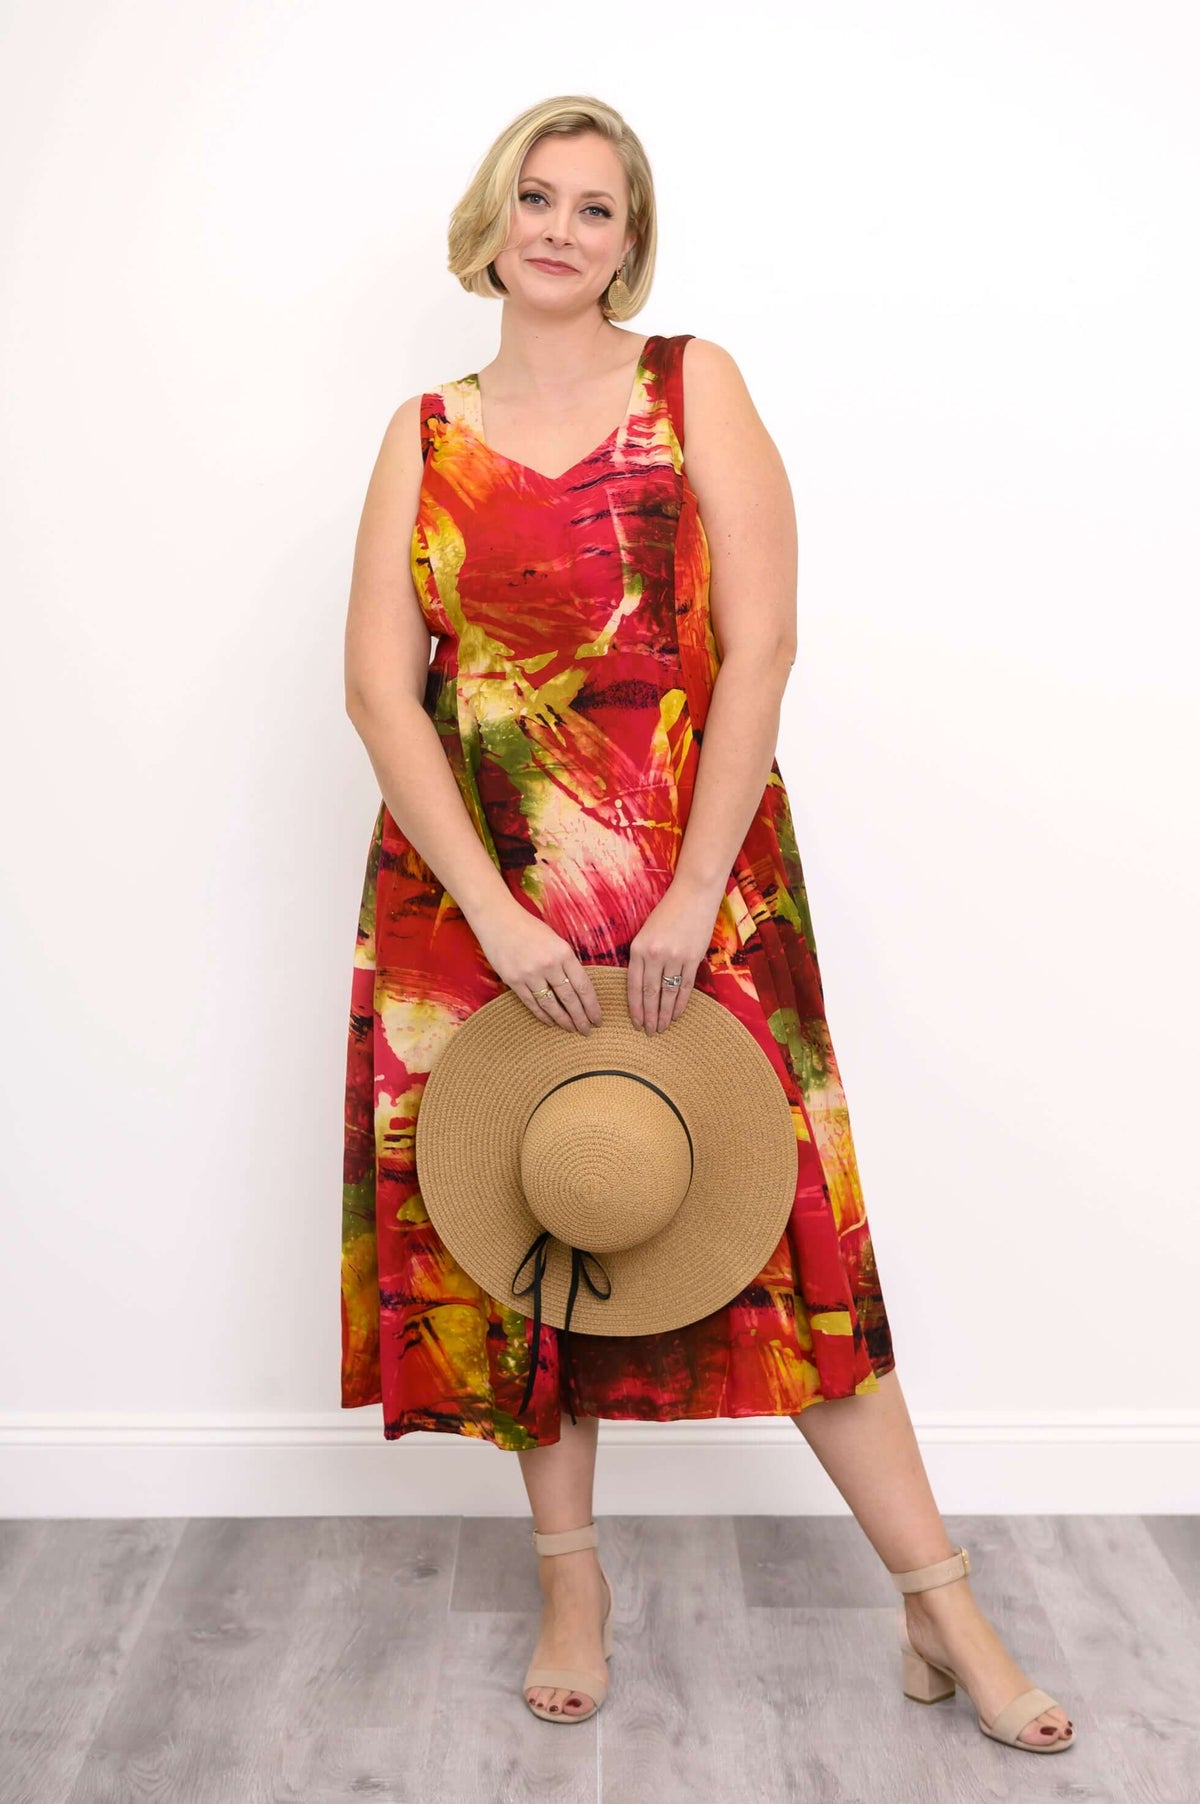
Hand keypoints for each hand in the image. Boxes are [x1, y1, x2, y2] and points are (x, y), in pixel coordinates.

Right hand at [471, 899, 602, 1033]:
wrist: (498, 920)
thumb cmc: (530, 928)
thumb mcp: (556, 941)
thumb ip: (567, 962)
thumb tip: (579, 988)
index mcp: (564, 953)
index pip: (583, 986)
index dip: (592, 1006)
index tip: (598, 1019)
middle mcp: (549, 965)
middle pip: (569, 999)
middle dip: (581, 1018)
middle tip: (587, 1031)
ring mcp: (530, 974)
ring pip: (551, 1005)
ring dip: (563, 1020)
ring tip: (571, 1029)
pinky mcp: (513, 980)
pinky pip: (531, 1003)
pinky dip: (542, 1015)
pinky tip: (551, 1022)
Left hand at [628, 878, 724, 1033]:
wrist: (694, 894)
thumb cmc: (668, 912)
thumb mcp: (645, 932)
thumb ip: (641, 956)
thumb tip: (640, 985)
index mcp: (638, 948)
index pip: (633, 986)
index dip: (635, 1008)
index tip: (636, 1022)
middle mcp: (655, 955)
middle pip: (650, 994)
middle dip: (649, 1016)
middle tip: (649, 1032)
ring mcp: (675, 957)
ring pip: (668, 994)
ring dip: (665, 1014)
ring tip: (662, 1028)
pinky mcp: (693, 958)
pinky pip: (685, 987)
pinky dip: (681, 1003)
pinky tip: (678, 1014)